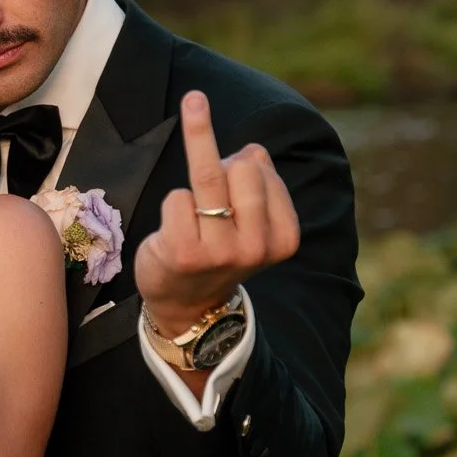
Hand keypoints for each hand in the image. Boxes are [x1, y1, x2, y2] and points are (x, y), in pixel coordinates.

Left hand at [134, 91, 299, 340]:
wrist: (186, 306)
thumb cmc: (218, 251)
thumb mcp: (251, 222)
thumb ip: (259, 180)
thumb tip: (252, 150)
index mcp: (283, 237)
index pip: (262, 168)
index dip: (242, 165)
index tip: (234, 187)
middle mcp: (257, 247)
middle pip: (242, 167)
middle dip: (221, 166)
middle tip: (211, 192)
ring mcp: (221, 251)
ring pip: (209, 174)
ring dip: (192, 182)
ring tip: (193, 201)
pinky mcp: (184, 252)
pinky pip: (177, 196)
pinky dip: (173, 203)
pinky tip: (174, 229)